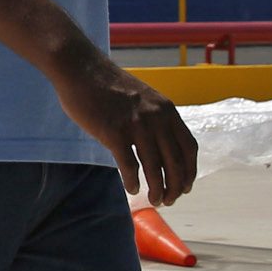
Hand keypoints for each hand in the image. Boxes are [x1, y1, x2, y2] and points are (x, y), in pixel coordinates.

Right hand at [48, 46, 196, 205]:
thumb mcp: (144, 98)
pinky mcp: (114, 133)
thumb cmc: (108, 85)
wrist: (82, 70)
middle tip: (169, 200)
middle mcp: (157, 119)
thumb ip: (155, 119)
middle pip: (175, 162)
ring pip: (155, 168)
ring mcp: (136, 126)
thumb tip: (161, 148)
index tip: (185, 186)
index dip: (189, 171)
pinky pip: (129, 166)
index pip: (188, 148)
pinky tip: (132, 188)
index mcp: (167, 111)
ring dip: (157, 189)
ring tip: (154, 200)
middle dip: (175, 186)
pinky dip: (132, 181)